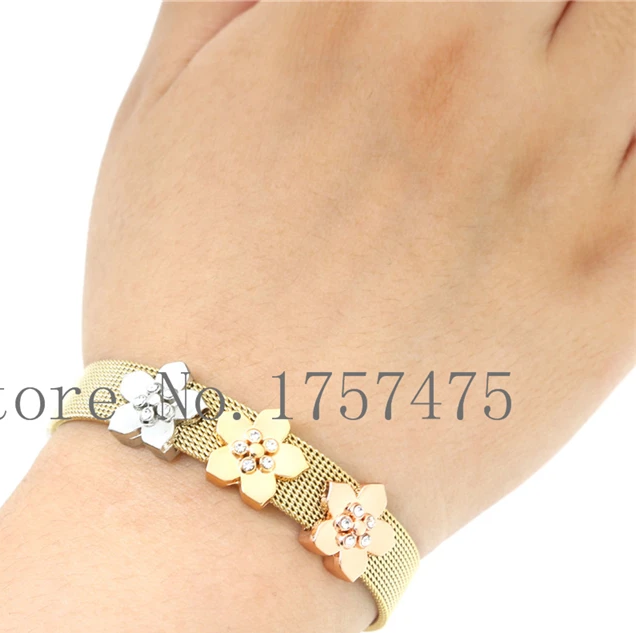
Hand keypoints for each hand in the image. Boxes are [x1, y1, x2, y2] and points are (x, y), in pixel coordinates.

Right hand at [84, 2, 633, 554]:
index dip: (463, 0)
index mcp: (352, 14)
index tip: (452, 29)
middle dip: (546, 18)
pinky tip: (585, 160)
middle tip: (499, 62)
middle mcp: (468, 76)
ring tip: (533, 114)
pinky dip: (634, 148)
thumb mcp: (158, 108)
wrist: (233, 472)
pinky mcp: (613, 285)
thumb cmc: (177, 295)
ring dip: (599, 57)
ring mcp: (559, 178)